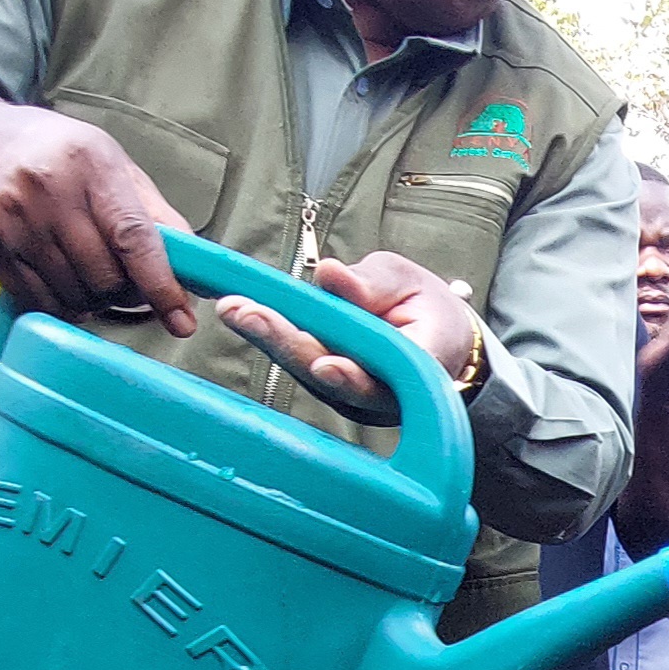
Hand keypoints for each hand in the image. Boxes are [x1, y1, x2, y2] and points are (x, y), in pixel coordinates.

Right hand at [0, 95, 194, 334]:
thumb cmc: (60, 157)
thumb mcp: (112, 166)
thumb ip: (154, 214)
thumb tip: (194, 265)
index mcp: (92, 164)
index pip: (134, 237)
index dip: (161, 285)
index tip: (182, 322)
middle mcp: (48, 187)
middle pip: (103, 277)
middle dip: (120, 291)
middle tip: (116, 278)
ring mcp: (12, 215)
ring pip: (71, 296)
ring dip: (88, 300)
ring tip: (81, 271)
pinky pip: (35, 301)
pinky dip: (55, 304)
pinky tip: (55, 279)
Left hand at [216, 251, 476, 413]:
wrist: (434, 339)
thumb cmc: (427, 311)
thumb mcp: (409, 283)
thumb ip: (373, 284)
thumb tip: (329, 274)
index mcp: (414, 374)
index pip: (381, 379)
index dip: (351, 376)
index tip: (326, 366)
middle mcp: (373, 396)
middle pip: (326, 374)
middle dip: (285, 342)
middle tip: (246, 313)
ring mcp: (342, 394)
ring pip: (302, 366)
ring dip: (265, 337)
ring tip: (233, 308)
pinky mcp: (321, 381)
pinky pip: (294, 357)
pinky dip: (267, 334)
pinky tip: (239, 312)